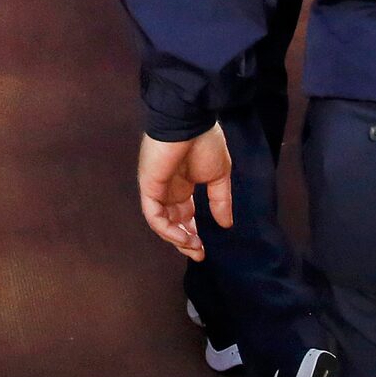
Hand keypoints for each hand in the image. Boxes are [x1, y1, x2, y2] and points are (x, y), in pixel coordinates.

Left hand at [138, 127, 232, 260]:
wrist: (190, 122)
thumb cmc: (205, 143)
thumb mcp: (220, 176)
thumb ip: (220, 200)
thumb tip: (226, 224)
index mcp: (184, 184)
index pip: (184, 215)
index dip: (193, 233)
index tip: (205, 248)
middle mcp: (168, 189)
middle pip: (173, 222)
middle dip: (185, 240)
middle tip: (199, 253)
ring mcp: (157, 188)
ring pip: (162, 223)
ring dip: (177, 238)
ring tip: (194, 247)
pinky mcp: (149, 187)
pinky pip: (154, 215)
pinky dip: (167, 229)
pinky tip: (183, 237)